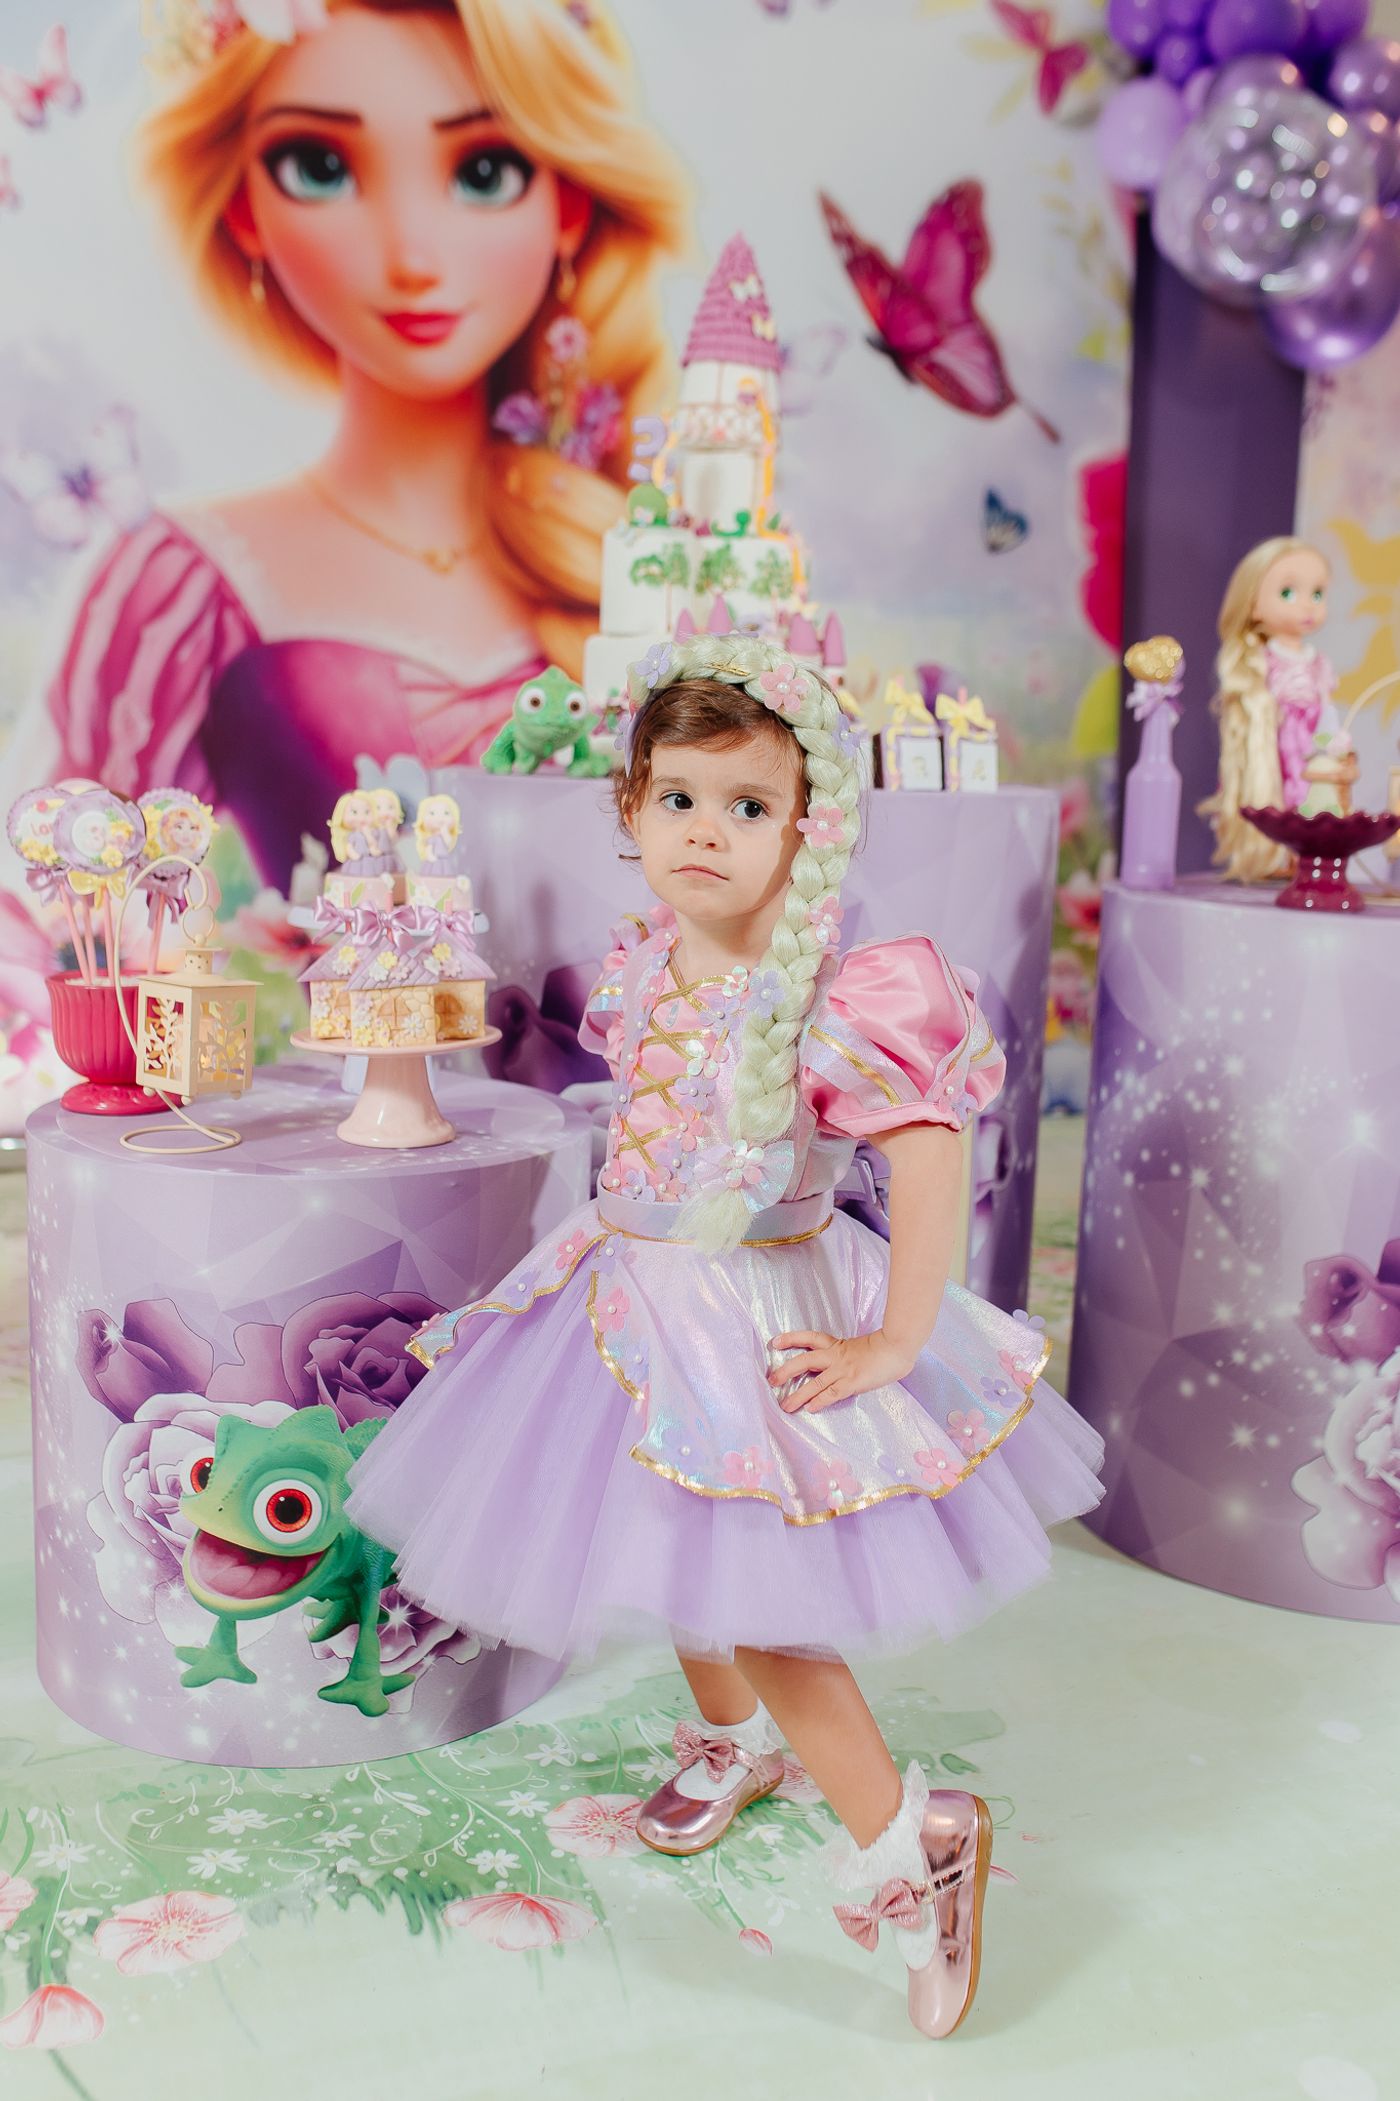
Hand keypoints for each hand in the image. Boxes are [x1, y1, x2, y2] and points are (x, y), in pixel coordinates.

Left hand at [766, 1329, 915, 1411]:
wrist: (897, 1346)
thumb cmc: (885, 1346)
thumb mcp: (861, 1346)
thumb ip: (848, 1354)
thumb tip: (840, 1366)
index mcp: (837, 1345)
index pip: (810, 1337)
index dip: (791, 1339)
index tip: (775, 1342)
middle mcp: (836, 1356)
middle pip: (804, 1361)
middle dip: (786, 1371)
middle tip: (771, 1379)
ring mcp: (843, 1369)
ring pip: (815, 1382)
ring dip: (798, 1394)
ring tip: (785, 1405)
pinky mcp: (852, 1382)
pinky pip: (832, 1393)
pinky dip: (820, 1400)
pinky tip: (810, 1408)